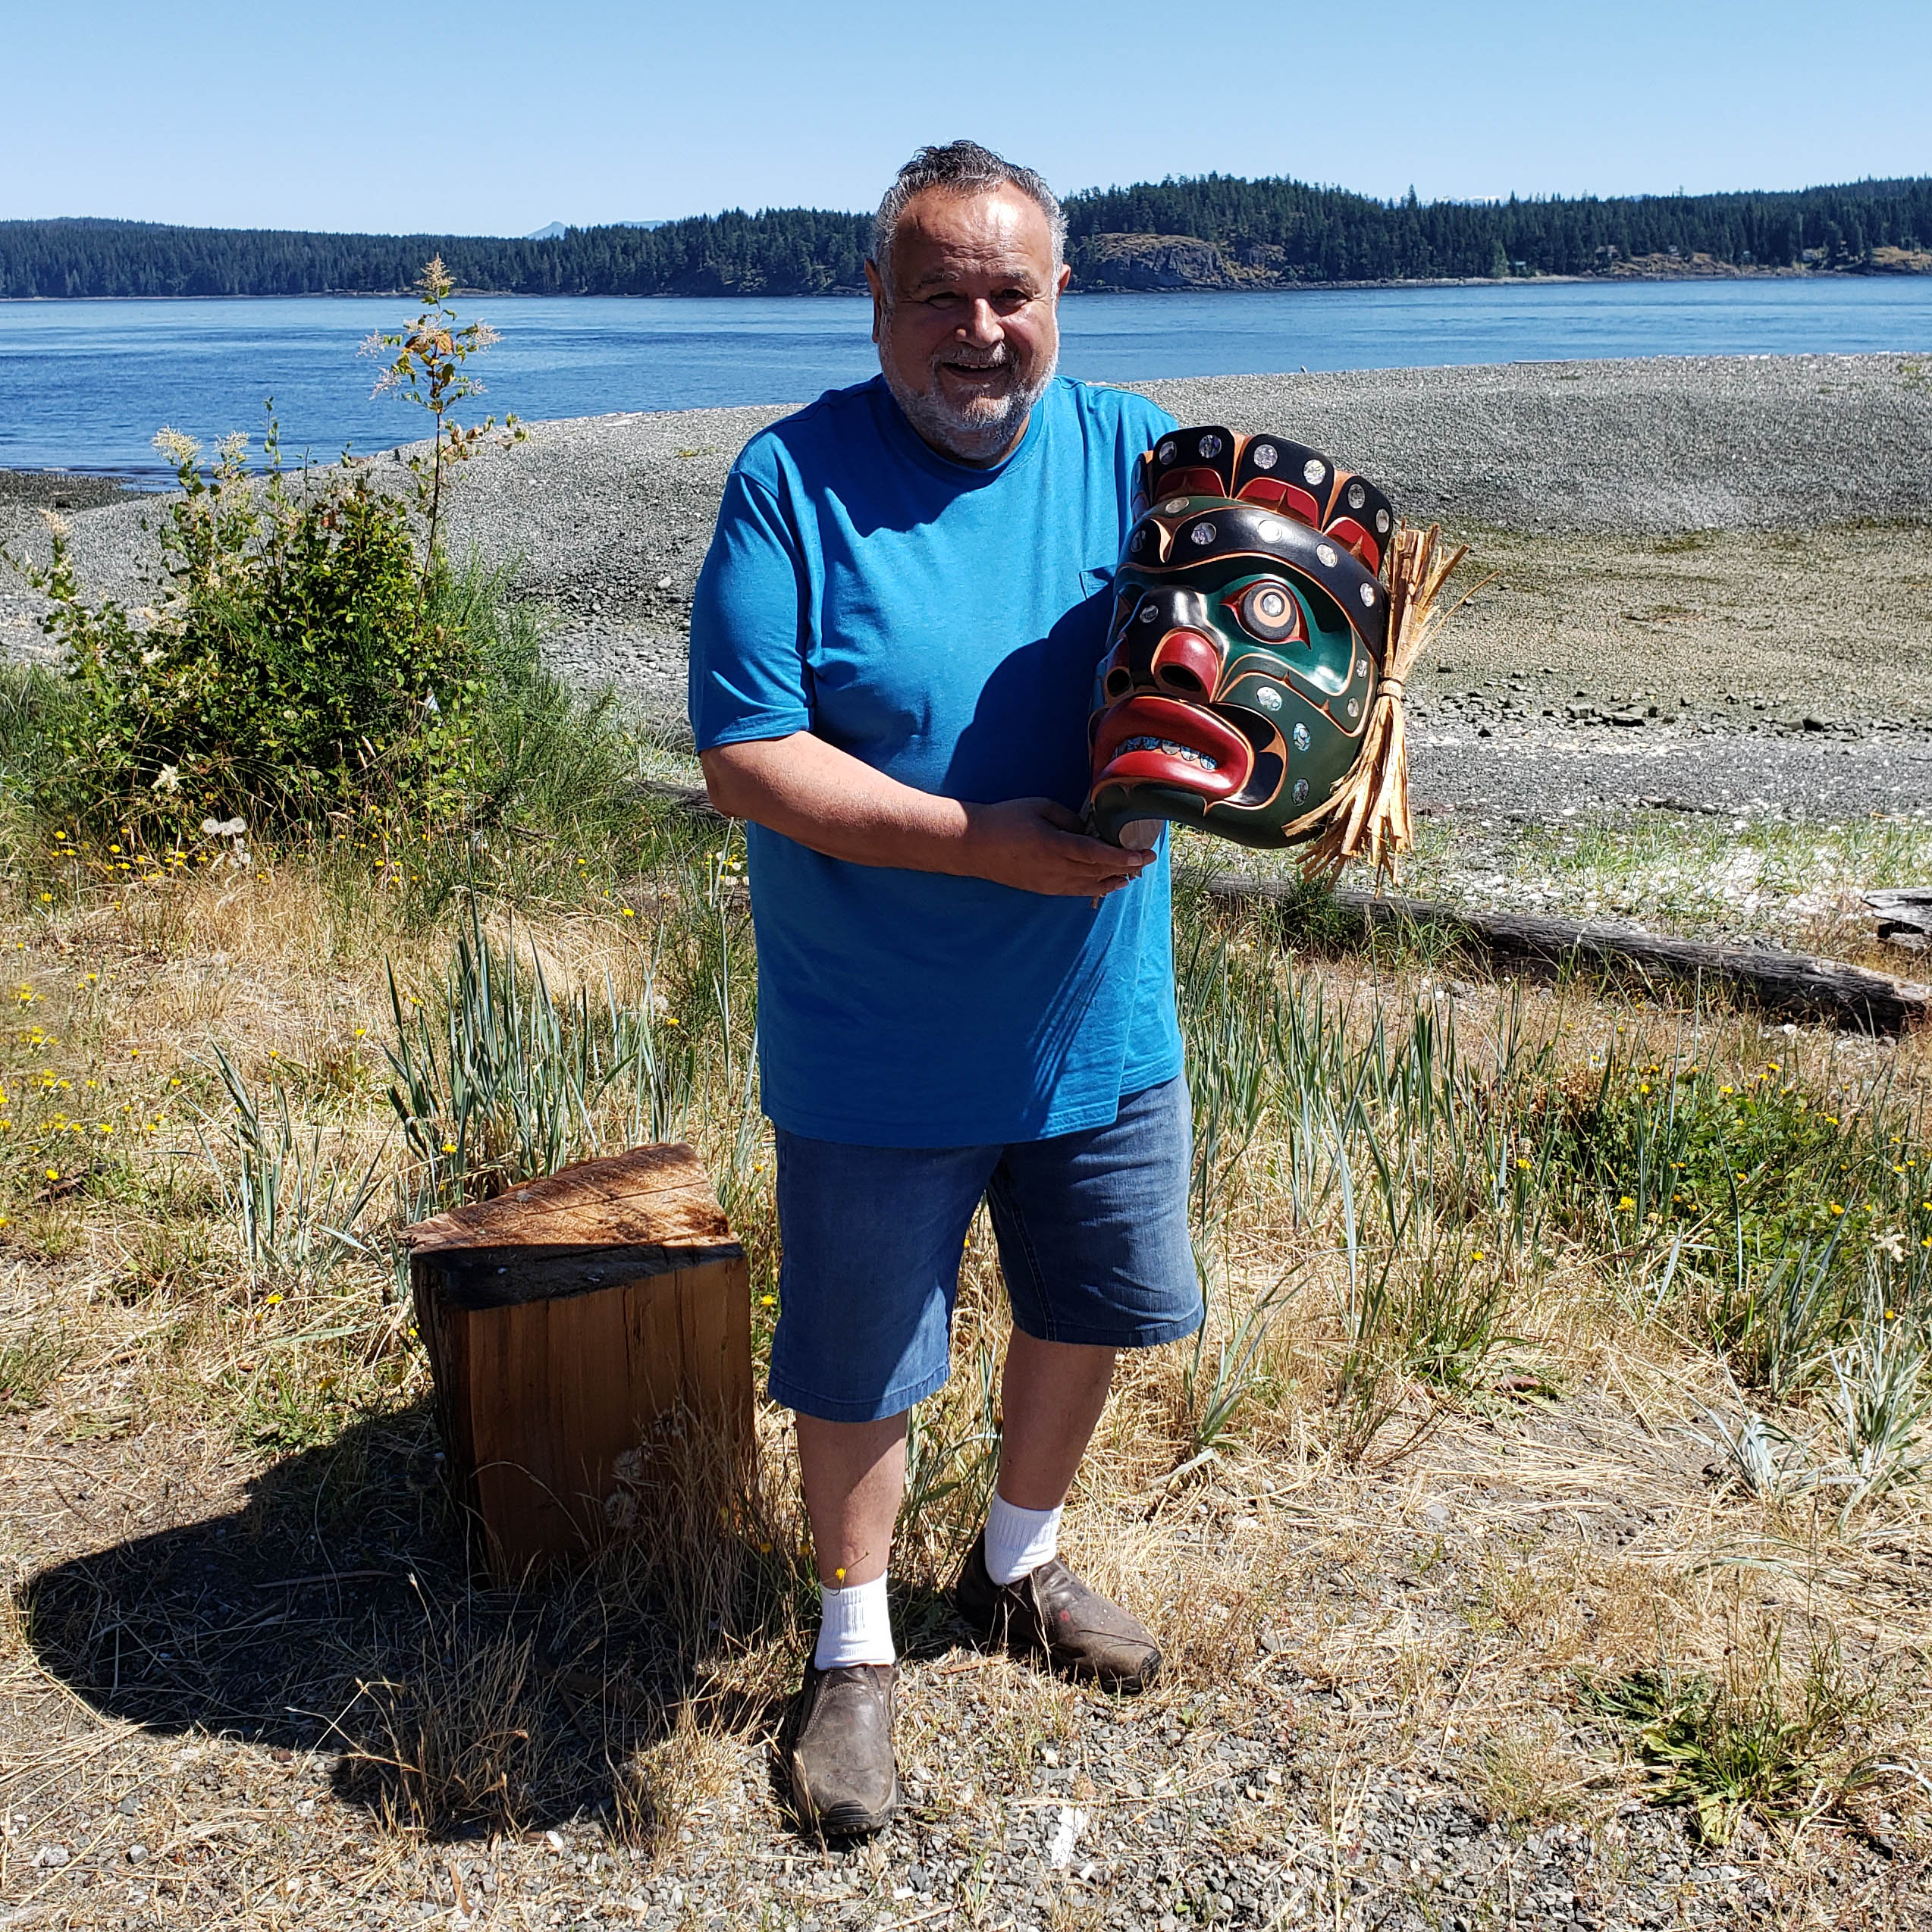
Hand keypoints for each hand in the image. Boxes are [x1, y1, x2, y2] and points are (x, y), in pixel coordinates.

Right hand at [962, 798, 1152, 897]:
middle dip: (1127, 867)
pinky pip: (1077, 891)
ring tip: (1133, 874)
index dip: (1124, 856)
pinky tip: (1108, 884)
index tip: (1144, 854)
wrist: (974, 845)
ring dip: (1114, 880)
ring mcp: (1050, 882)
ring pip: (1091, 885)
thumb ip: (1069, 818)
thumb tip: (1088, 829)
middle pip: (1100, 871)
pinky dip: (1097, 888)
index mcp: (1055, 845)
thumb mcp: (1040, 807)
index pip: (1098, 854)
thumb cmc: (1006, 819)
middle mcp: (1056, 868)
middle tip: (1147, 860)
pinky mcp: (1044, 888)